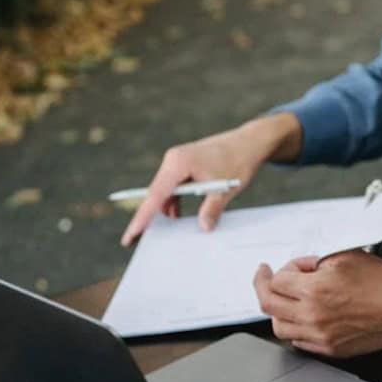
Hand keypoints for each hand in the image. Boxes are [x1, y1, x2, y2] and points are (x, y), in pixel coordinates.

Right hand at [120, 113, 301, 245]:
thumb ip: (212, 209)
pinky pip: (173, 186)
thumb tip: (204, 228)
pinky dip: (175, 201)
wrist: (250, 142)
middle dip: (149, 216)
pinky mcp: (184, 164)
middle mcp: (173, 160)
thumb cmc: (238, 160)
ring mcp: (177, 161)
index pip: (155, 195)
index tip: (131, 235)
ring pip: (164, 191)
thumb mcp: (225, 189)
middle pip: (156, 193)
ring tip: (164, 230)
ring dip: (166, 209)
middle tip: (137, 239)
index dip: (142, 218)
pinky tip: (178, 215)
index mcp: (178, 163)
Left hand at [252, 251, 381, 357]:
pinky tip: (302, 318)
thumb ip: (315, 263)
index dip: (282, 270)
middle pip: (268, 305)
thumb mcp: (344, 257)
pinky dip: (295, 328)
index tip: (286, 268)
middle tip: (265, 279)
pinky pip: (299, 342)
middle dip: (263, 287)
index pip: (275, 282)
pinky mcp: (331, 349)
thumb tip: (301, 271)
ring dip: (278, 311)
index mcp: (314, 290)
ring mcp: (321, 336)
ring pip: (279, 327)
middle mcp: (313, 316)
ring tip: (285, 301)